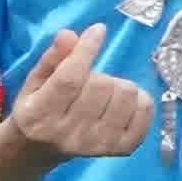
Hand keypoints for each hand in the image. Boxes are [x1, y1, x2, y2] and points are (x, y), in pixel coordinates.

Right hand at [7, 23, 156, 165]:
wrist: (41, 149)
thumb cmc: (38, 108)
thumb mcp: (35, 82)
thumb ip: (52, 58)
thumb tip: (69, 35)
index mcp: (40, 116)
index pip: (70, 79)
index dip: (87, 50)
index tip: (98, 30)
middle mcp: (69, 134)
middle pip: (101, 85)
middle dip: (98, 73)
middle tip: (87, 81)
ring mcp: (98, 145)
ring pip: (126, 94)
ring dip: (117, 85)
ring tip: (102, 94)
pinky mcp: (121, 149)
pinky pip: (145, 111)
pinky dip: (140, 100)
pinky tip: (122, 103)